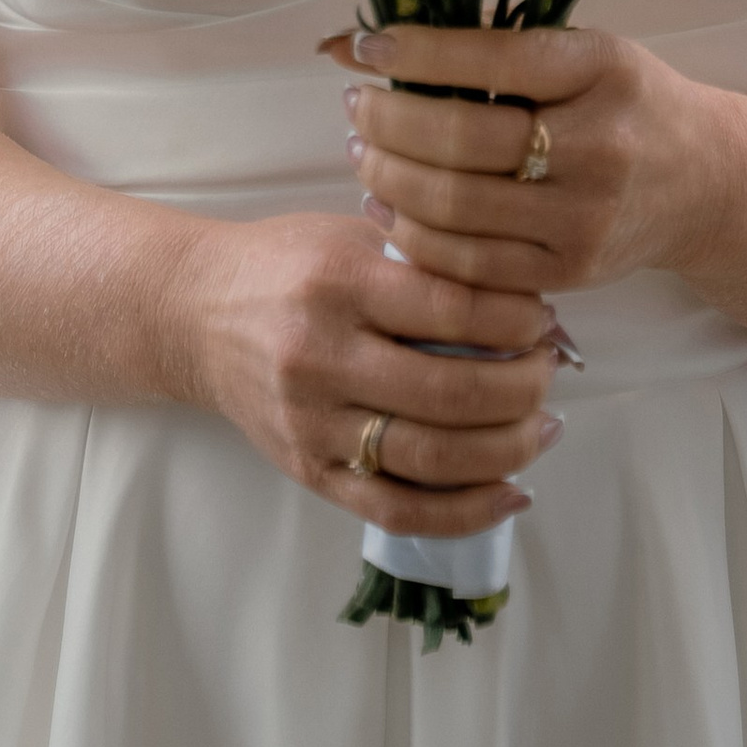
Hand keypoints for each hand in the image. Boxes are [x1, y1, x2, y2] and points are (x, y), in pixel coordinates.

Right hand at [169, 211, 559, 539]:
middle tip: (551, 374)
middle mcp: (323, 356)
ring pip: (430, 459)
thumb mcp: (351, 235)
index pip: (451, 309)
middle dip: (522, 390)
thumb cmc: (287, 263)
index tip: (544, 320)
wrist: (196, 311)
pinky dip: (464, 511)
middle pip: (449, 394)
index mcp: (340, 282)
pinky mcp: (309, 472)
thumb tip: (527, 304)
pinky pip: (397, 509)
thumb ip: (428, 264)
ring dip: (507, 451)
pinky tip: (511, 492)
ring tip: (543, 428)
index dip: (515, 321)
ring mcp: (314, 424)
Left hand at [328, 23, 728, 301]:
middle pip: (464, 140)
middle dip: (387, 121)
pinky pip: (468, 264)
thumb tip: (374, 38)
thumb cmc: (626, 102)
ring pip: (455, 207)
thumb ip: (497, 46)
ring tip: (362, 151)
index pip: (496, 60)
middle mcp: (600, 146)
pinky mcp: (568, 273)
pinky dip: (411, 234)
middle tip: (355, 105)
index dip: (417, 52)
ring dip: (388, 175)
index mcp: (604, 69)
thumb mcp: (587, 53)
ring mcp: (584, 218)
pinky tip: (386, 204)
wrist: (705, 183)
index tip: (365, 45)